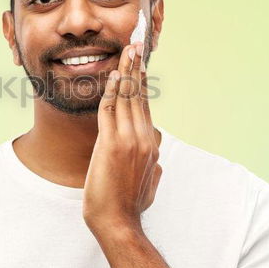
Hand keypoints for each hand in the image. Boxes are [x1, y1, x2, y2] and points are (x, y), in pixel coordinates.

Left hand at [83, 41, 161, 233]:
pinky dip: (112, 91)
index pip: (145, 106)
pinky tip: (112, 76)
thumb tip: (157, 160)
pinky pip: (111, 110)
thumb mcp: (149, 183)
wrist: (118, 223)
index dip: (141, 83)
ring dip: (126, 71)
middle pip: (140, 96)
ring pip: (128, 98)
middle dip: (136, 67)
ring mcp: (130, 140)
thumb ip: (153, 166)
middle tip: (136, 44)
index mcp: (151, 145)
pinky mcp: (112, 145)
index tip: (139, 65)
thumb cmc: (129, 206)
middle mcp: (145, 138)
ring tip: (127, 50)